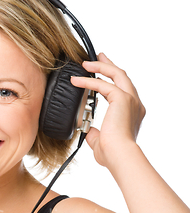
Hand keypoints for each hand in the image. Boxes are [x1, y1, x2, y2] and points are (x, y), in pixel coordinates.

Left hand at [71, 52, 145, 167]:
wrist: (119, 155)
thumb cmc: (112, 154)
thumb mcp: (100, 141)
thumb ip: (95, 133)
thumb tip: (88, 129)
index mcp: (132, 113)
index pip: (122, 90)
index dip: (111, 80)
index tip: (101, 74)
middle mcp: (135, 104)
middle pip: (123, 77)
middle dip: (109, 65)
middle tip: (98, 56)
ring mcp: (131, 100)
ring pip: (117, 74)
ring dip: (100, 66)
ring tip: (85, 63)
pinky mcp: (122, 99)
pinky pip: (103, 84)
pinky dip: (89, 81)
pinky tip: (76, 80)